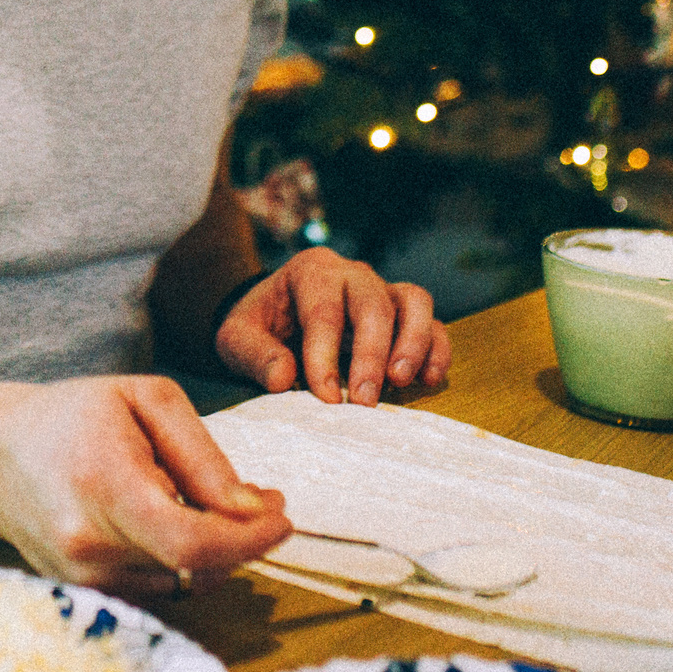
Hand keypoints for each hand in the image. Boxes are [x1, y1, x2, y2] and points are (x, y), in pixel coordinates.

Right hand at [0, 376, 289, 598]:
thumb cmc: (73, 416)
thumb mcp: (144, 400)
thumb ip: (202, 455)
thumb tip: (252, 510)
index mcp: (104, 484)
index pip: (193, 541)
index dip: (250, 539)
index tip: (283, 516)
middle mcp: (89, 544)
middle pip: (196, 566)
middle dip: (244, 538)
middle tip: (264, 501)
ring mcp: (83, 577)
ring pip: (183, 580)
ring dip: (215, 549)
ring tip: (212, 501)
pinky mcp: (85, 592)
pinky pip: (159, 585)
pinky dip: (183, 559)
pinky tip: (177, 519)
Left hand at [215, 247, 450, 406]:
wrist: (274, 317)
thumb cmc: (258, 326)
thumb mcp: (235, 338)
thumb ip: (254, 355)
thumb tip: (282, 379)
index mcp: (310, 272)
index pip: (323, 309)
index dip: (325, 354)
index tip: (326, 396)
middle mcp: (351, 275)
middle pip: (373, 303)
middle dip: (371, 354)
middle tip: (364, 400)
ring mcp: (382, 292)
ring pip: (414, 302)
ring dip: (413, 343)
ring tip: (400, 382)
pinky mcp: (403, 315)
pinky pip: (432, 323)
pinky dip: (436, 350)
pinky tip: (428, 380)